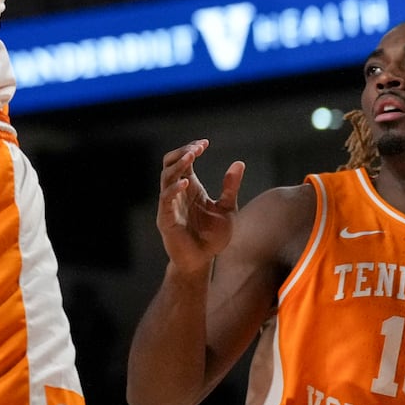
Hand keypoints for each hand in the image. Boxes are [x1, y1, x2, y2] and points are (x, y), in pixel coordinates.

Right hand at [157, 139, 244, 275]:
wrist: (203, 261)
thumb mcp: (227, 208)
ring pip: (166, 177)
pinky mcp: (166, 218)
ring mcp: (169, 204)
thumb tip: (239, 163)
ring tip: (192, 156)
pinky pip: (165, 199)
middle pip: (170, 163)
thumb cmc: (212, 236)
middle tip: (197, 148)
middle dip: (182, 152)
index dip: (191, 149)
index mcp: (189, 187)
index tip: (205, 143)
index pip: (183, 161)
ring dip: (178, 165)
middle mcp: (177, 192)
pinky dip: (174, 189)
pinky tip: (187, 182)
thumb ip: (230, 187)